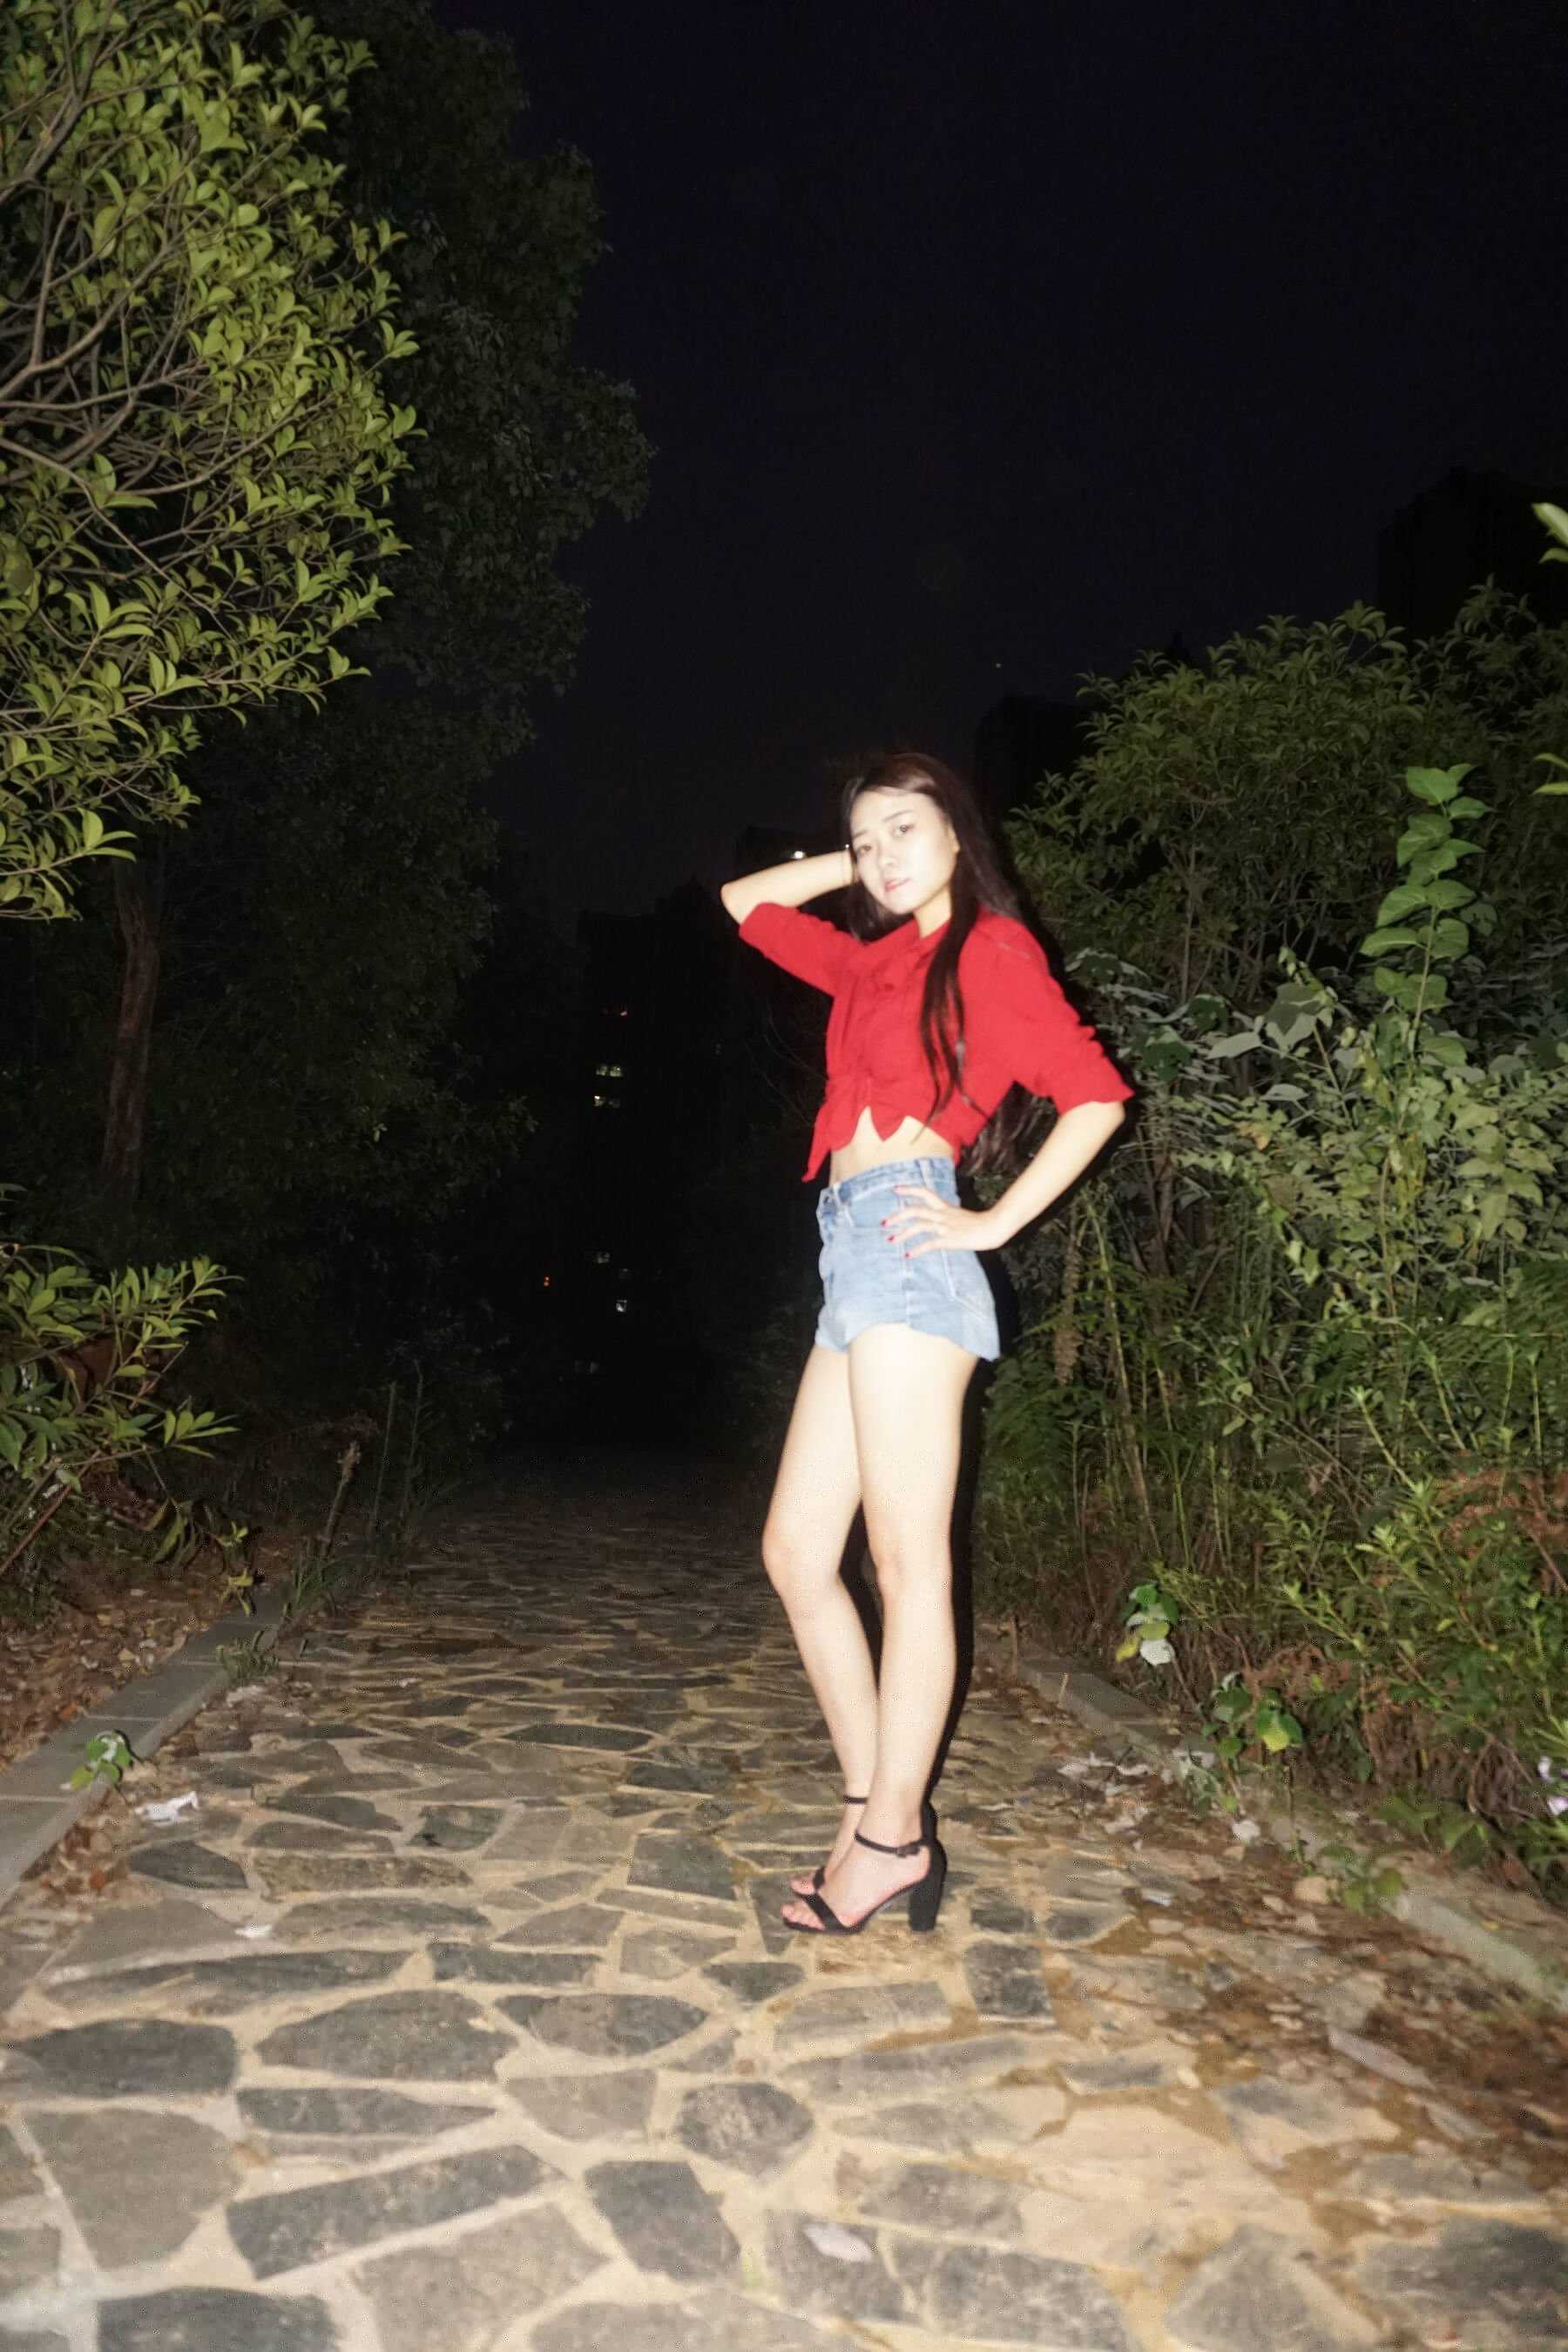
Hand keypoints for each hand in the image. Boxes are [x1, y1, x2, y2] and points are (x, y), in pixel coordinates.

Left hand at [883, 1185, 1000, 1257]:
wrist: (993, 1227)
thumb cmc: (980, 1223)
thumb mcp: (960, 1215)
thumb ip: (948, 1216)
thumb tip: (940, 1221)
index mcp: (945, 1207)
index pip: (924, 1192)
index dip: (909, 1190)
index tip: (895, 1189)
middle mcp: (942, 1214)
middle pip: (915, 1210)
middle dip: (898, 1216)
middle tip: (884, 1223)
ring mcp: (944, 1226)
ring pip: (918, 1226)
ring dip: (903, 1234)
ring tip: (891, 1240)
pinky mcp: (948, 1239)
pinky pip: (928, 1244)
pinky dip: (917, 1250)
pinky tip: (908, 1255)